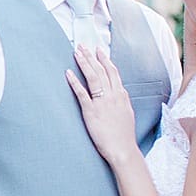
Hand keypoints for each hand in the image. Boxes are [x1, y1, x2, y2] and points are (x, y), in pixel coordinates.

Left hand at [65, 46, 137, 165]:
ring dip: (84, 63)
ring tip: (76, 53)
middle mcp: (113, 95)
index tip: (99, 50)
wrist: (123, 149)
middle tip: (84, 46)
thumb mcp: (126, 113)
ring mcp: (102, 102)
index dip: (105, 60)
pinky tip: (68, 73)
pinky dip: (74, 82)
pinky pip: (81, 93)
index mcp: (121, 95)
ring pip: (93, 77)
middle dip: (92, 57)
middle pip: (102, 70)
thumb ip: (121, 101)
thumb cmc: (124, 135)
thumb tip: (118, 93)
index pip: (113, 72)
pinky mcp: (91, 111)